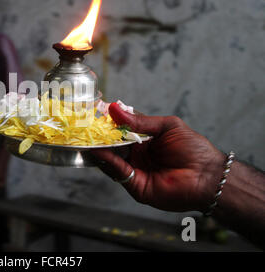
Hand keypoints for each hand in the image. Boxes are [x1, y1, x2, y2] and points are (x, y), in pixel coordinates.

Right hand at [91, 102, 225, 211]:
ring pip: (111, 159)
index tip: (95, 113)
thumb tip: (114, 108)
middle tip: (86, 126)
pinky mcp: (135, 185)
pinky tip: (101, 150)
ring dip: (100, 148)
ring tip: (90, 137)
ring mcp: (135, 170)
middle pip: (112, 145)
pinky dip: (108, 161)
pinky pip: (118, 172)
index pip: (120, 131)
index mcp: (145, 141)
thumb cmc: (193, 149)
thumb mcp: (167, 126)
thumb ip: (140, 120)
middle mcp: (137, 155)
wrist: (208, 175)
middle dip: (100, 136)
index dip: (108, 123)